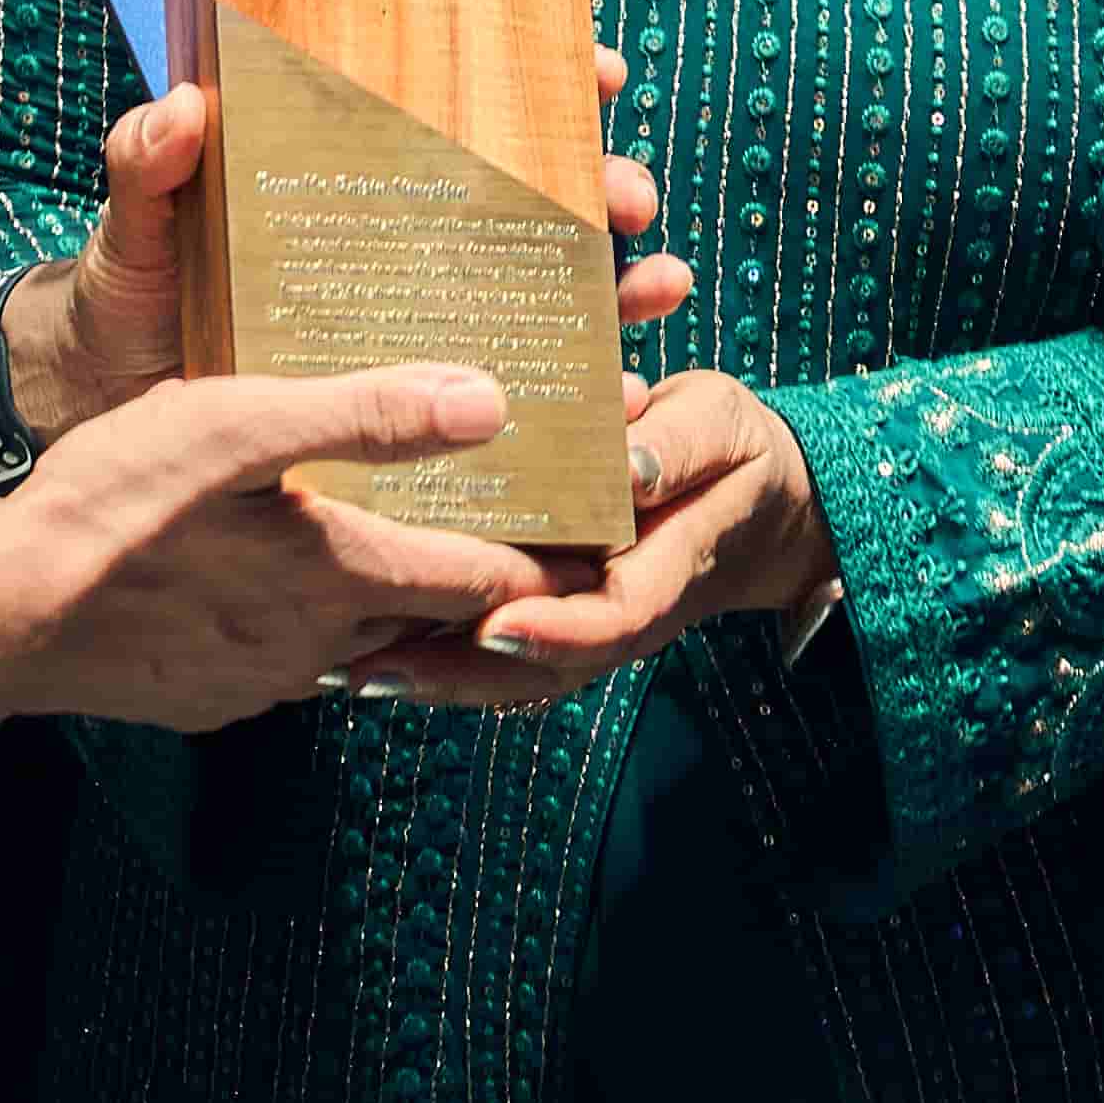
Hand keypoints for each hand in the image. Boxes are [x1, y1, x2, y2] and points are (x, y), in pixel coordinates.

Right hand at [0, 366, 554, 733]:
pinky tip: (286, 576)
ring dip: (398, 601)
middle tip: (525, 524)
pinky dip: (317, 621)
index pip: (490, 583)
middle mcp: (319, 645)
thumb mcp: (235, 426)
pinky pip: (292, 658)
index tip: (604, 531)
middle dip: (485, 579)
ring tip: (412, 540)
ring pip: (363, 640)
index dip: (553, 558)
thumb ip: (364, 414)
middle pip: (435, 617)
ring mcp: (261, 680)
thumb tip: (491, 399)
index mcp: (342, 578)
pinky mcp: (209, 694)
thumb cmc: (109, 510)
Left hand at [28, 39, 694, 436]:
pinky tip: (623, 405)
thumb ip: (147, 168)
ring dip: (621, 281)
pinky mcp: (414, 400)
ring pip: (547, 285)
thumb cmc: (124, 299)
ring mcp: (416, 314)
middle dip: (602, 183)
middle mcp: (403, 230)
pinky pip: (513, 386)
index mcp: (351, 164)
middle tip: (626, 203)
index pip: (459, 100)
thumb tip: (184, 106)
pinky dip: (581, 389)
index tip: (595, 69)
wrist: (102, 415)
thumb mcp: (136, 227)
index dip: (539, 72)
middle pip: (531, 189)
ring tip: (657, 287)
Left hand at [367, 370, 836, 706]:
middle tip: (373, 669)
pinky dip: (439, 655)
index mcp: (667, 570)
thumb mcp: (720, 427)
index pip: (611, 617)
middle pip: (539, 666)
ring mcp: (587, 622)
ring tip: (346, 669)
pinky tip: (368, 648)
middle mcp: (619, 612)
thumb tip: (629, 465)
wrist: (757, 499)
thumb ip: (679, 446)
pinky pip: (498, 648)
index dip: (552, 627)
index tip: (492, 622)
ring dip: (433, 675)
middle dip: (456, 673)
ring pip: (509, 670)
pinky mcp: (559, 612)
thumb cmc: (732, 450)